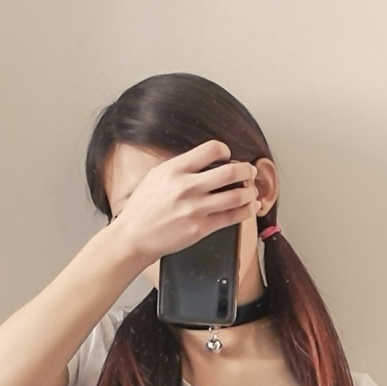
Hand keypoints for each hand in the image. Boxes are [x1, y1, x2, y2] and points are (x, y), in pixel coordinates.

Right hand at [111, 142, 258, 267]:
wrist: (134, 236)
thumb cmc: (143, 208)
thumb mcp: (156, 176)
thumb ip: (179, 168)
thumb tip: (200, 162)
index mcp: (176, 169)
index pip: (211, 149)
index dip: (225, 151)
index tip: (228, 156)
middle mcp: (187, 186)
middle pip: (230, 172)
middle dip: (245, 170)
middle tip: (250, 172)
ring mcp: (195, 208)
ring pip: (235, 196)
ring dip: (249, 192)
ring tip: (252, 191)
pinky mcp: (200, 228)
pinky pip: (231, 217)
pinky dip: (246, 211)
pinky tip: (251, 208)